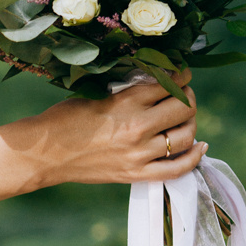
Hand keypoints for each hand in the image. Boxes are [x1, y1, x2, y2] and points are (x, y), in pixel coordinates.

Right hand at [0, 70, 203, 231]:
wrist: (45, 153)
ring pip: (185, 136)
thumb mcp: (96, 92)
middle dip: (188, 96)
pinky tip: (199, 146)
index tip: (181, 71)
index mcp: (126, 102)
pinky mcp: (136, 174)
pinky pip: (177, 169)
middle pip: (184, 108)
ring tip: (184, 117)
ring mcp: (139, 154)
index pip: (170, 82)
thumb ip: (128, 88)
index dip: (181, 74)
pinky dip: (194, 157)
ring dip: (190, 123)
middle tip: (183, 92)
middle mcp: (138, 128)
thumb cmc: (65, 117)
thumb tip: (156, 78)